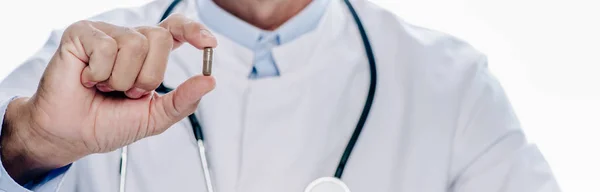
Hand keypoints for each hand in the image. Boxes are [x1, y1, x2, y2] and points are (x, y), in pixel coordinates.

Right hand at [1, 14, 216, 182]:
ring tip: (104, 87)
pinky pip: (106, 47)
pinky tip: (87, 79)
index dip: (194, 31)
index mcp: (149, 54)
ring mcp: (106, 33)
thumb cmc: (108, 123)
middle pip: (161, 38)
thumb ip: (183, 100)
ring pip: (135, 43)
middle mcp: (130, 38)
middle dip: (148, 76)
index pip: (177, 29)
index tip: (209, 44)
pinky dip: (99, 73)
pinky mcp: (82, 34)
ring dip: (121, 78)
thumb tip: (210, 81)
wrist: (71, 135)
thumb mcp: (154, 117)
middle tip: (127, 92)